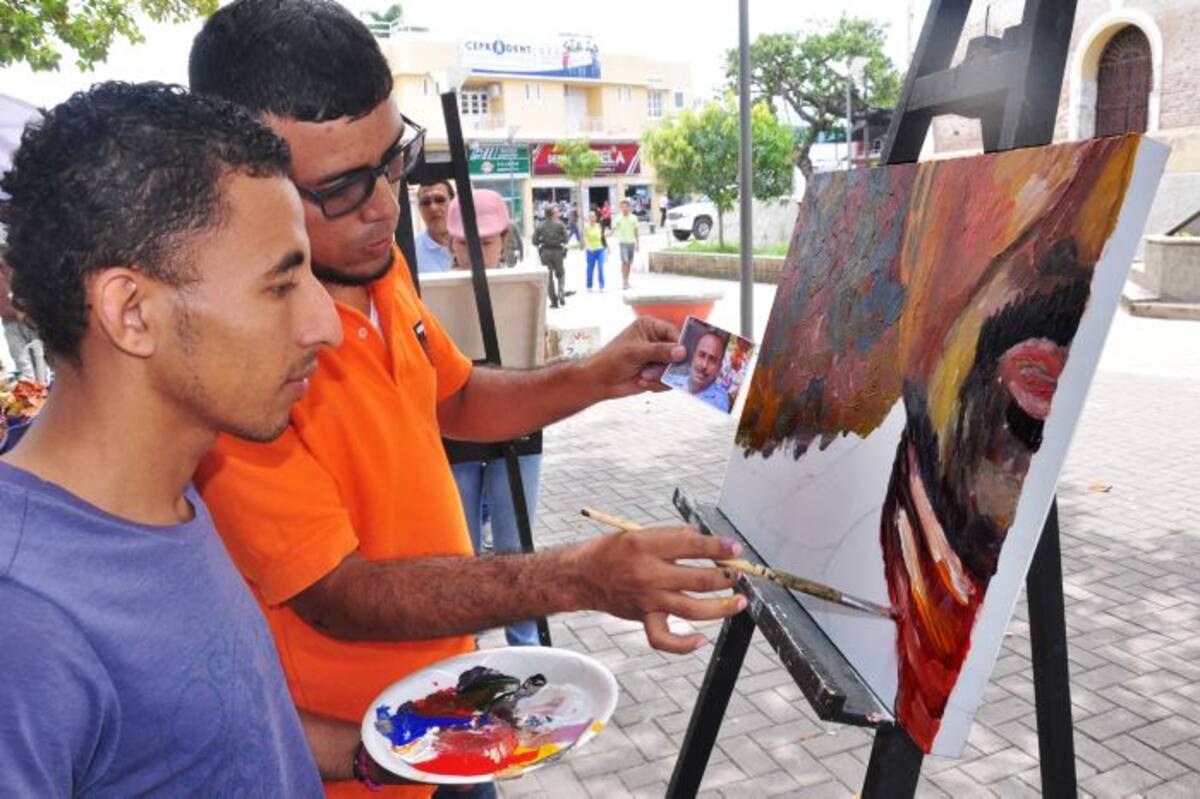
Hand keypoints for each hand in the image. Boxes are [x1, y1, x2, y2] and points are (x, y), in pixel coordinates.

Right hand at [569, 525, 746, 652]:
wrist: (582, 576)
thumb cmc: (610, 552)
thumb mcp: (638, 533)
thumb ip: (670, 536)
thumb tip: (699, 538)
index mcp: (648, 546)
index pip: (692, 545)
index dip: (718, 547)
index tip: (735, 548)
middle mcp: (649, 573)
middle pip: (698, 579)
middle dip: (726, 577)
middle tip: (739, 573)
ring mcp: (648, 599)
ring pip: (692, 610)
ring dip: (721, 607)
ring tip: (738, 602)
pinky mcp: (644, 617)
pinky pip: (666, 639)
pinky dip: (685, 644)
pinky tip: (702, 639)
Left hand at [583, 317, 686, 398]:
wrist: (599, 382)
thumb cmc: (611, 360)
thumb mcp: (635, 353)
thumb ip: (659, 351)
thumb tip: (682, 352)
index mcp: (650, 327)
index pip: (673, 332)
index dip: (680, 344)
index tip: (683, 356)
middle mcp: (657, 340)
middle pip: (678, 352)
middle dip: (667, 365)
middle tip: (654, 371)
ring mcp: (658, 358)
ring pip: (675, 368)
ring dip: (660, 376)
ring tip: (642, 377)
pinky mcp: (658, 373)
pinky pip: (669, 380)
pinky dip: (657, 384)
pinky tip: (642, 382)